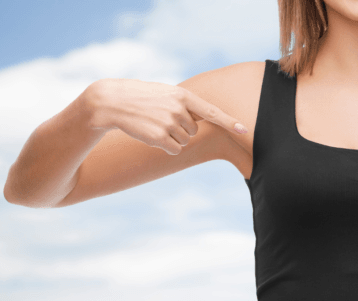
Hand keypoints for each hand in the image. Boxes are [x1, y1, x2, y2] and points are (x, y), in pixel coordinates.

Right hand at [86, 78, 247, 154]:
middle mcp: (180, 109)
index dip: (230, 122)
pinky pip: (175, 150)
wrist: (112, 102)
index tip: (245, 130)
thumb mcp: (166, 94)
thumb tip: (206, 118)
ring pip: (185, 141)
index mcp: (183, 96)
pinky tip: (151, 135)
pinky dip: (166, 147)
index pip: (212, 111)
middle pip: (194, 131)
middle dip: (181, 129)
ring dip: (172, 138)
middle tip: (161, 119)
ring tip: (154, 124)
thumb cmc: (141, 98)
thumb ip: (186, 105)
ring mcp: (170, 124)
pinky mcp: (161, 137)